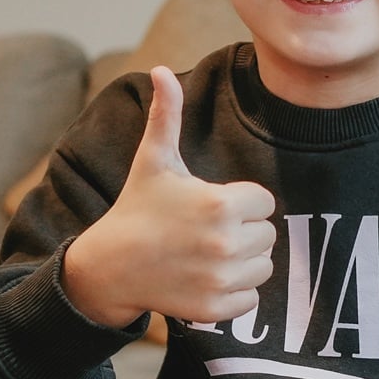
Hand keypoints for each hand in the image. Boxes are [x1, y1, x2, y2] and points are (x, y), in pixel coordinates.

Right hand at [61, 66, 277, 328]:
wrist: (110, 266)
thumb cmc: (138, 209)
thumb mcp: (154, 161)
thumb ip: (167, 116)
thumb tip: (162, 70)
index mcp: (220, 204)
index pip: (265, 203)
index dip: (241, 202)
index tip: (211, 205)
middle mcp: (225, 243)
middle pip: (268, 235)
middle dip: (243, 231)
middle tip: (206, 231)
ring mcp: (220, 279)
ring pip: (264, 267)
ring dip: (243, 262)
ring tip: (207, 253)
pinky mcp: (215, 308)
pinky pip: (251, 299)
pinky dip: (235, 292)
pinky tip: (206, 278)